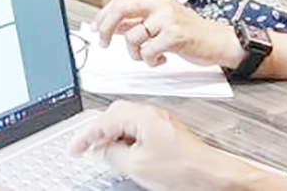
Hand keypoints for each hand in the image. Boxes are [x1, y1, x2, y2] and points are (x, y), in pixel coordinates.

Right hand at [71, 102, 272, 190]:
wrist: (211, 174)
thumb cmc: (182, 168)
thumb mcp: (135, 165)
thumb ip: (111, 153)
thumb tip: (102, 149)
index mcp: (140, 116)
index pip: (102, 122)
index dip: (85, 137)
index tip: (75, 148)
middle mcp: (150, 113)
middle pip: (113, 115)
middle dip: (99, 132)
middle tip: (88, 148)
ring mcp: (159, 120)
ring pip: (126, 122)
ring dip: (113, 136)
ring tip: (107, 153)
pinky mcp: (166, 130)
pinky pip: (138, 129)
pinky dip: (127, 139)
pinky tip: (126, 153)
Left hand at [93, 0, 244, 67]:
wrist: (217, 40)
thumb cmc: (187, 31)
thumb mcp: (158, 19)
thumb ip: (135, 20)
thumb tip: (109, 25)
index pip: (119, 1)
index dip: (103, 16)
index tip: (95, 28)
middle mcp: (159, 1)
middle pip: (120, 10)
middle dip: (106, 29)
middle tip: (103, 43)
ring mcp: (167, 18)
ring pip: (132, 37)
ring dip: (135, 53)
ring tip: (149, 54)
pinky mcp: (174, 35)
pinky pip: (147, 52)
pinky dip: (150, 60)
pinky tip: (161, 58)